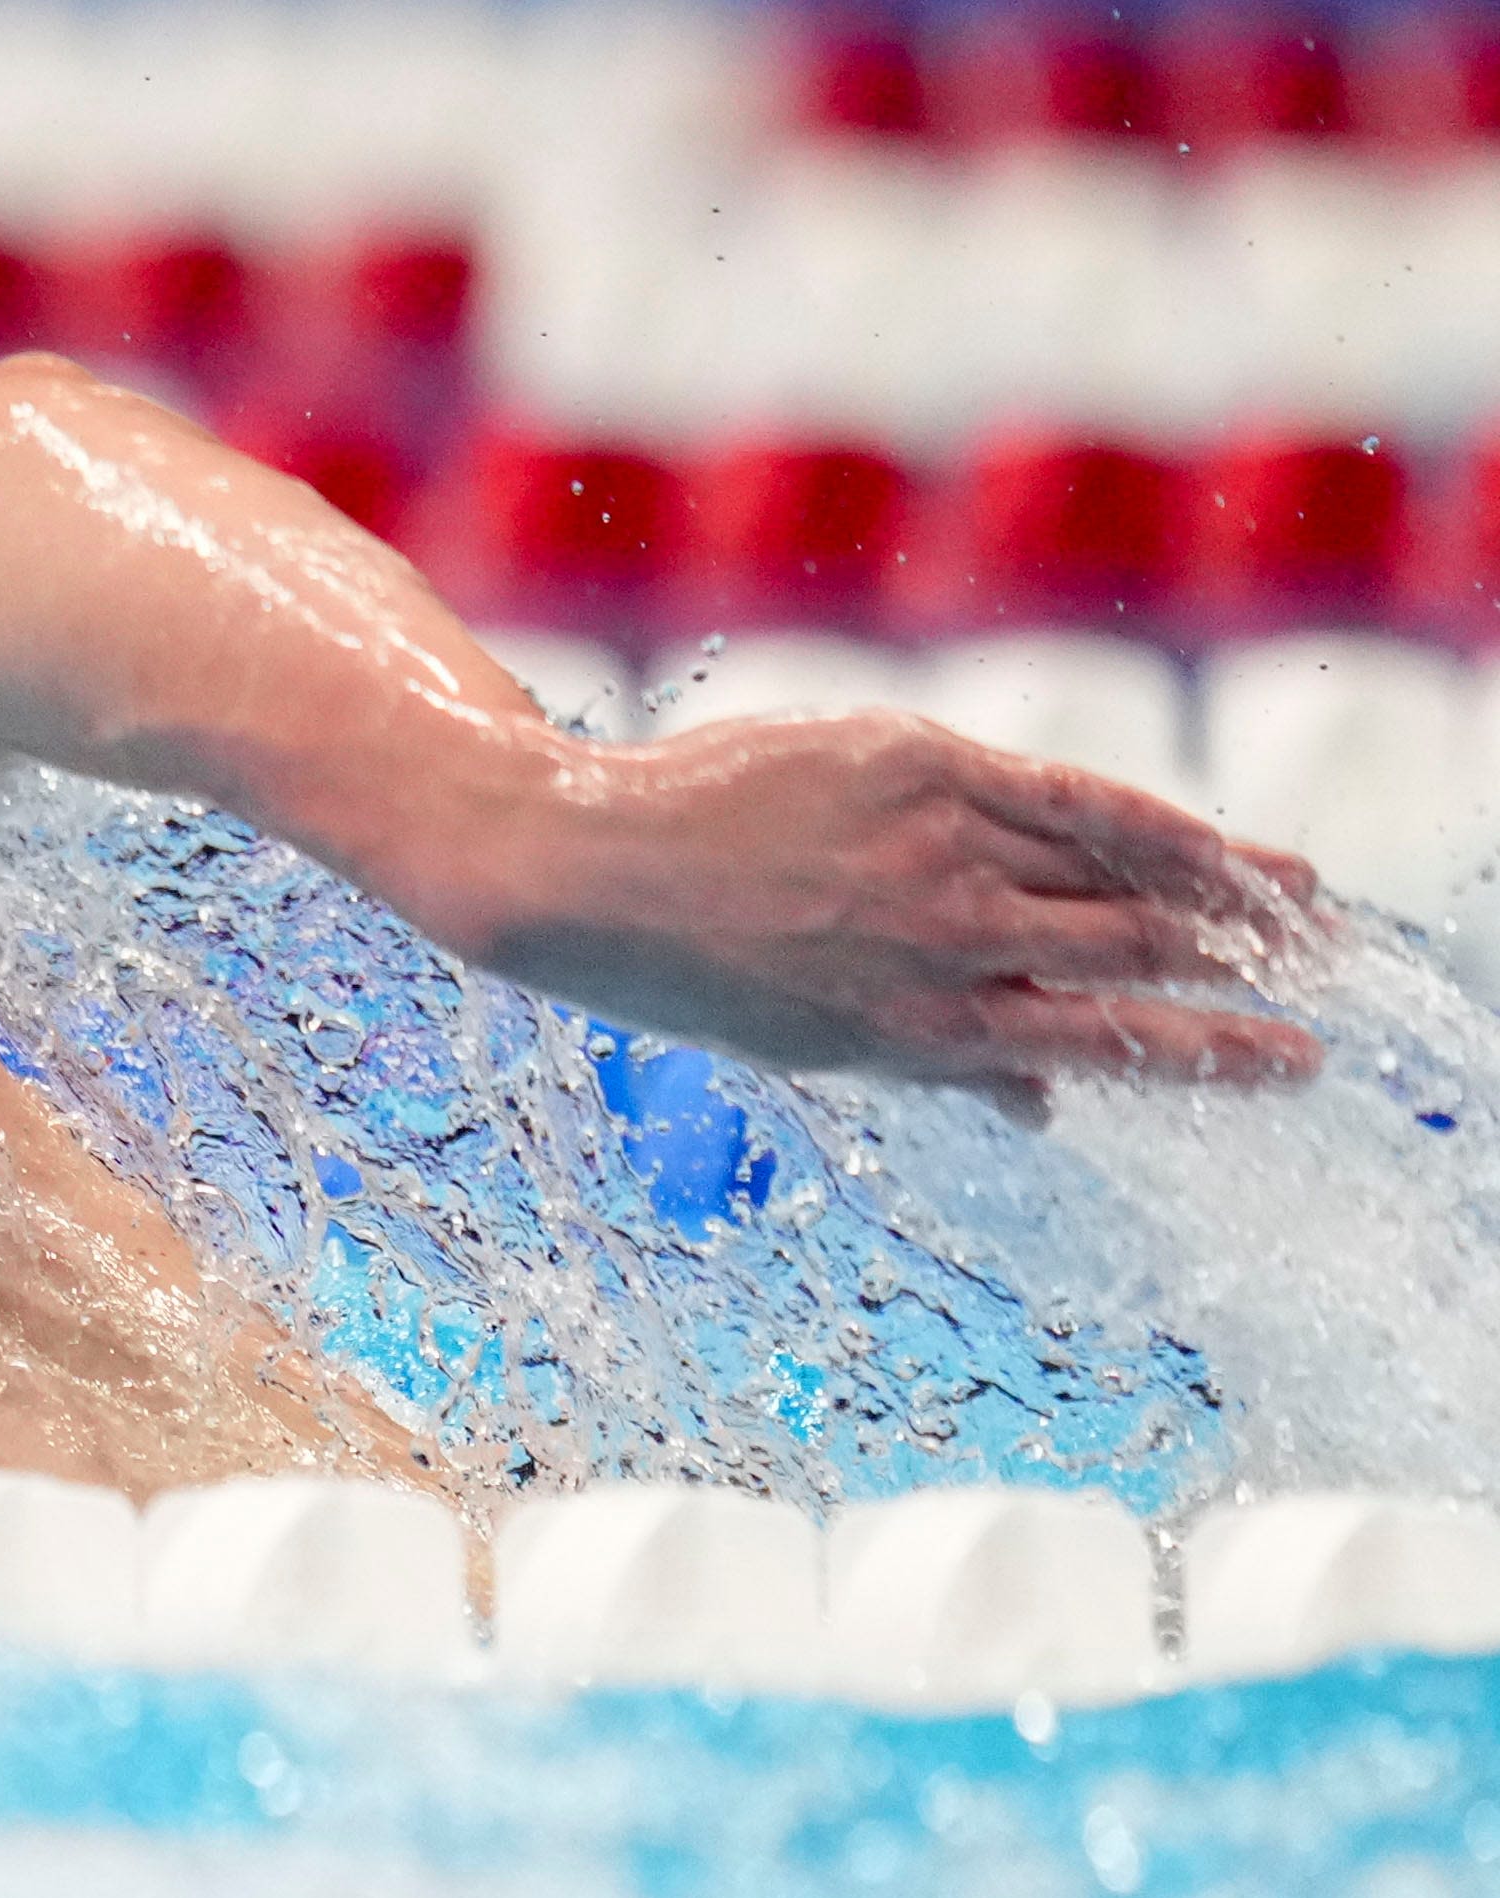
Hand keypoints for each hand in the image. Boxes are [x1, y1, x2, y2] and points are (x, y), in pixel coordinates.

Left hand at [451, 710, 1324, 1118]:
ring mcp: (933, 858)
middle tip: (1332, 975)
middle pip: (1133, 961)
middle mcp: (942, 951)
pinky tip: (1209, 837)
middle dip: (1245, 971)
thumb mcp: (816, 1040)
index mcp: (920, 1034)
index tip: (1293, 1064)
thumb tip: (1048, 1110)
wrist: (584, 871)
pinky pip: (1057, 795)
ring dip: (1224, 891)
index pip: (1100, 1048)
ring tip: (1303, 900)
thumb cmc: (695, 956)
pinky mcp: (915, 769)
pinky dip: (1144, 819)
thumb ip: (942, 1065)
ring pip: (1112, 877)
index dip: (1210, 1057)